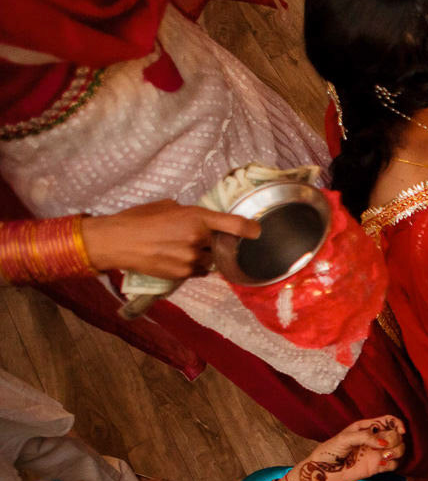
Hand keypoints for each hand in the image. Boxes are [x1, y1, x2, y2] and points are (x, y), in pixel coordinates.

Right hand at [81, 200, 259, 278]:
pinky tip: (177, 258)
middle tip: (199, 239)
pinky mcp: (183, 274)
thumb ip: (190, 214)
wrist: (117, 241)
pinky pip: (199, 272)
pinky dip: (194, 267)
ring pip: (211, 261)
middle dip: (215, 244)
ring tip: (182, 248)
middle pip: (222, 245)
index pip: (235, 225)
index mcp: (196, 217)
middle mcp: (198, 238)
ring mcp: (191, 258)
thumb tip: (202, 220)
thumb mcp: (167, 207)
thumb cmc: (139, 219)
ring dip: (204, 256)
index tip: (256, 232)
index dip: (250, 229)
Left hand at [288, 416, 405, 480]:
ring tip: (385, 456)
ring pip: (399, 449)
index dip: (398, 424)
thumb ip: (365, 437)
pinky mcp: (377, 467)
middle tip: (383, 446)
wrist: (323, 472)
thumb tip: (384, 443)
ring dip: (397, 452)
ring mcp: (377, 454)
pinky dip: (392, 464)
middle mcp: (375, 440)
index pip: (389, 421)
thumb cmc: (330, 451)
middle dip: (395, 439)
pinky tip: (381, 464)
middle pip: (396, 435)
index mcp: (367, 428)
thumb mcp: (345, 438)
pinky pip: (393, 465)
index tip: (401, 431)